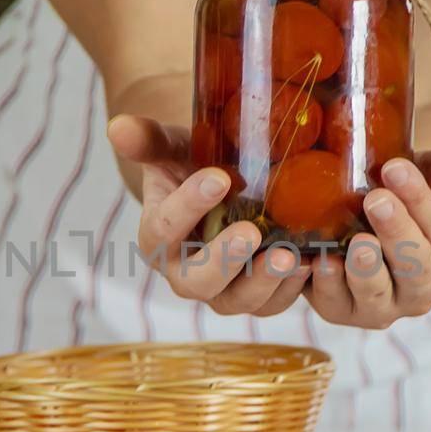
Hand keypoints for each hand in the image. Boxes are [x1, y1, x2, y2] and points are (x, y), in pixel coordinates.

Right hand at [108, 115, 311, 316]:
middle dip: (223, 260)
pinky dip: (292, 289)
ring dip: (264, 283)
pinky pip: (272, 304)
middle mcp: (184, 273)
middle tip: (250, 232)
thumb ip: (147, 139)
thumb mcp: (171, 148)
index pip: (163, 229)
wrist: (225, 190)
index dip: (188, 206)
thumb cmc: (193, 167)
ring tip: (289, 256)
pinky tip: (312, 264)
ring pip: (237, 301)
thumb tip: (117, 126)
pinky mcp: (257, 296)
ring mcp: (222, 290)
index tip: (218, 178)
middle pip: (196, 281)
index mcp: (157, 239)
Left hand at [307, 148, 430, 329]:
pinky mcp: (342, 311)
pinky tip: (319, 259)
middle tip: (376, 198)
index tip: (396, 167)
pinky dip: (327, 284)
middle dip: (397, 234)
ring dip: (366, 270)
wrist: (355, 214)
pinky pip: (335, 304)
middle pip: (415, 270)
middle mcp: (420, 293)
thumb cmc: (400, 195)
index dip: (423, 205)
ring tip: (356, 242)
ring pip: (378, 296)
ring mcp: (382, 307)